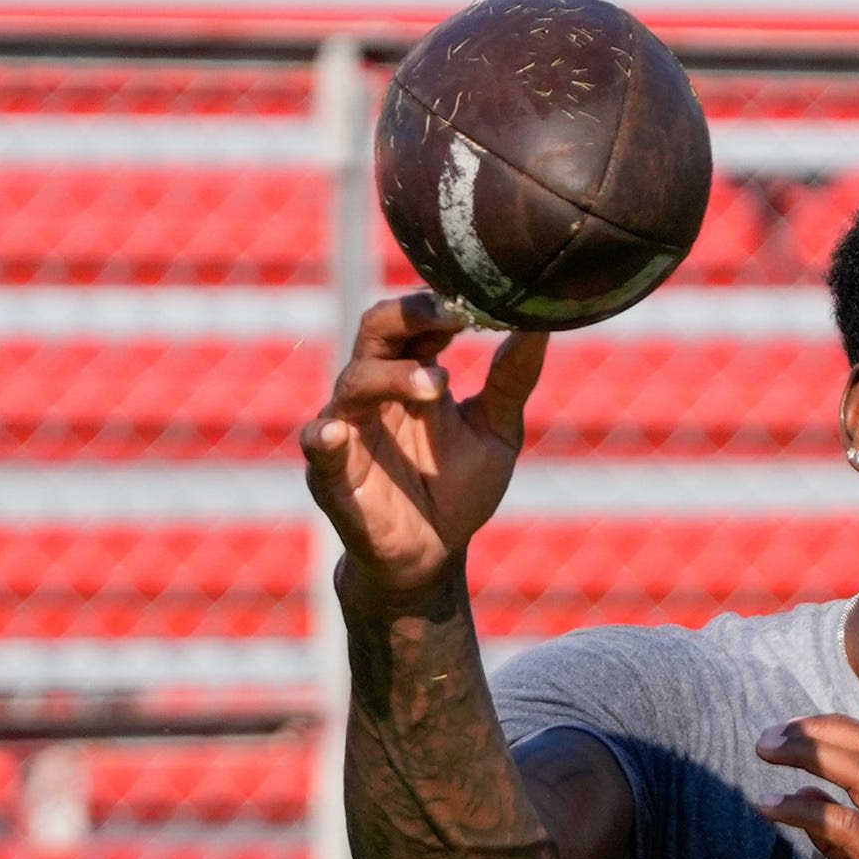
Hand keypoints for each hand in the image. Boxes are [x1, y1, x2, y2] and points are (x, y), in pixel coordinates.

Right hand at [300, 293, 545, 597]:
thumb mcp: (496, 433)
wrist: (432, 554)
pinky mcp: (330, 473)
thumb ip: (511, 381)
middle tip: (452, 318)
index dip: (440, 309)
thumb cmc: (457, 487)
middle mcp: (374, 389)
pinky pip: (319, 448)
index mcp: (410, 373)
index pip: (415, 323)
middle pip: (376, 331)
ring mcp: (348, 427)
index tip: (475, 305)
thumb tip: (540, 325)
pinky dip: (325, 438)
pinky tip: (336, 434)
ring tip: (435, 385)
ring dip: (393, 377)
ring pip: (355, 382)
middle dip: (410, 318)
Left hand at [754, 716, 858, 858]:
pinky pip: (847, 828)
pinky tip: (769, 807)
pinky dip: (803, 810)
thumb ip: (848, 839)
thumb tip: (809, 797)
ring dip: (809, 756)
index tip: (793, 731)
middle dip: (820, 732)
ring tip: (765, 754)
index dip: (838, 730)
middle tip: (770, 738)